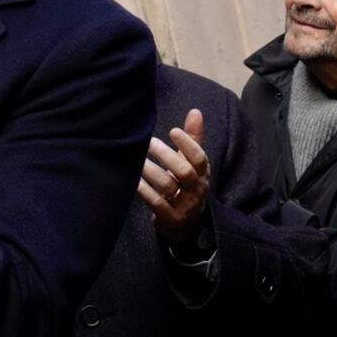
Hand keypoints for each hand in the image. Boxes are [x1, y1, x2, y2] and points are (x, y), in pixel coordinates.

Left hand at [137, 109, 213, 244]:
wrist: (186, 224)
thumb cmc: (185, 185)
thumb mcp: (192, 164)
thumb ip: (193, 139)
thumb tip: (195, 111)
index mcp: (203, 174)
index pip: (200, 158)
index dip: (188, 144)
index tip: (173, 131)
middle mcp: (196, 190)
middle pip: (184, 171)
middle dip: (166, 155)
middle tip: (148, 142)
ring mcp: (184, 206)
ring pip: (168, 186)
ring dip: (150, 170)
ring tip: (137, 159)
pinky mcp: (171, 218)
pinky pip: (156, 202)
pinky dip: (144, 190)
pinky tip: (133, 179)